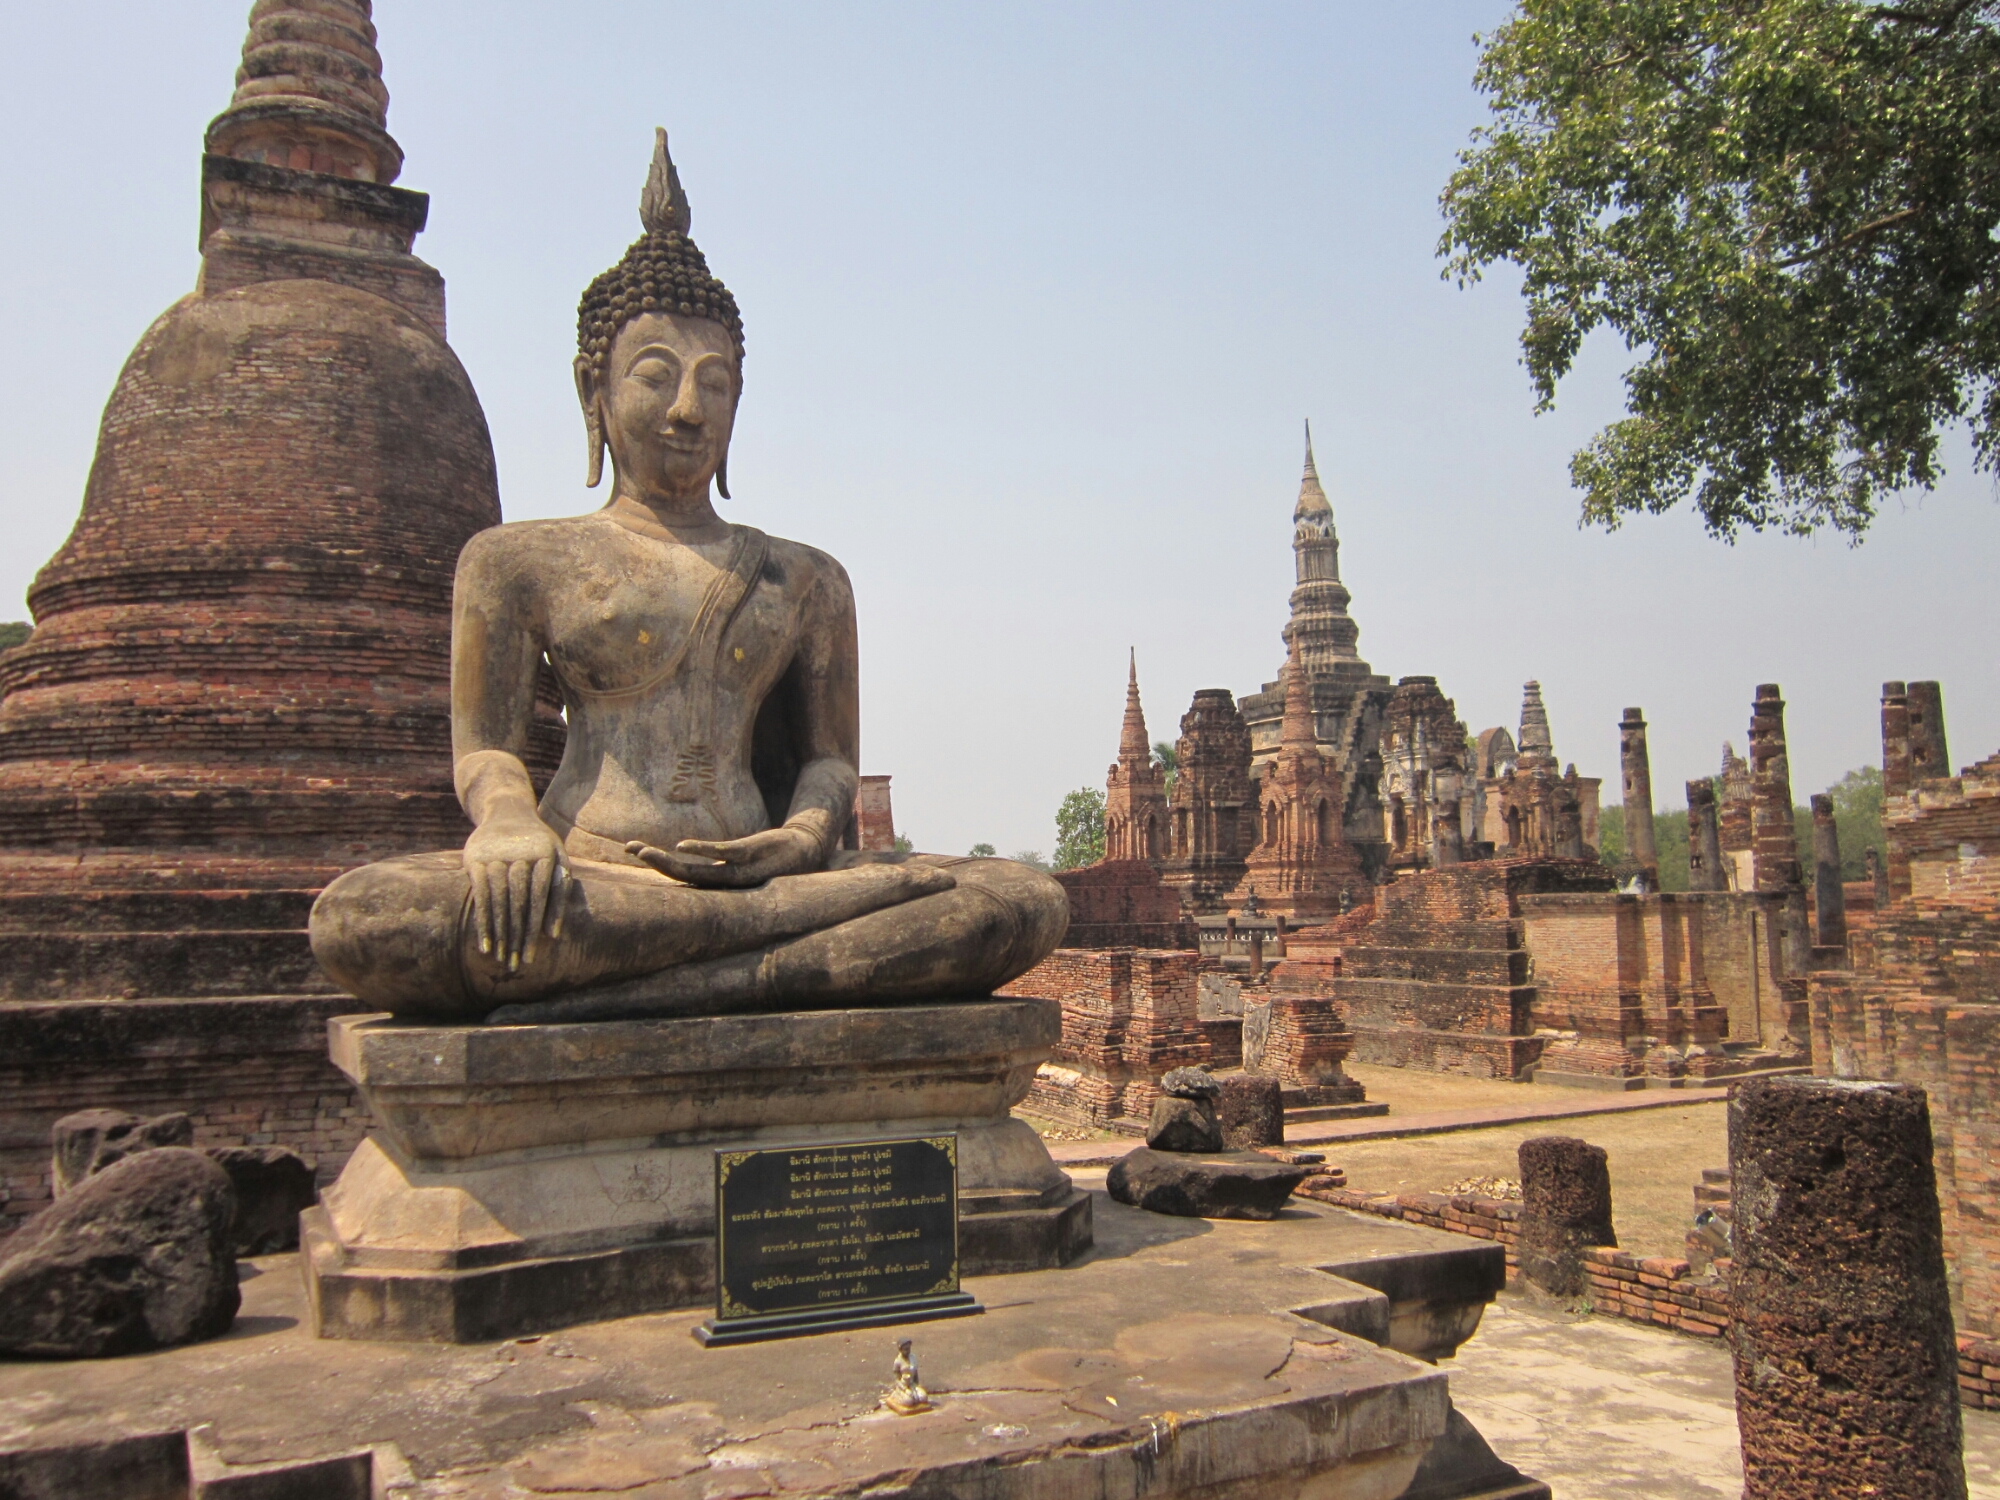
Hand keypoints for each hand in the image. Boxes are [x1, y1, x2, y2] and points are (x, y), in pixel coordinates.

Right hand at [463, 814, 569, 970]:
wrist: (507, 810)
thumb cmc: (539, 844)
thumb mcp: (557, 857)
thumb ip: (559, 891)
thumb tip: (553, 934)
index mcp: (545, 854)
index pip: (542, 896)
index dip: (539, 925)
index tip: (536, 952)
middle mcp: (520, 854)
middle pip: (520, 902)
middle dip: (519, 935)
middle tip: (518, 964)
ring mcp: (495, 856)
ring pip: (499, 901)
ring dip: (500, 933)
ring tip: (502, 959)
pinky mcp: (475, 860)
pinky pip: (479, 896)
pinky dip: (482, 922)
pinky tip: (484, 944)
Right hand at [626, 825, 821, 888]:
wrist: (803, 851)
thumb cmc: (769, 857)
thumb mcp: (738, 860)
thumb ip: (716, 861)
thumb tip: (692, 853)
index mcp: (719, 882)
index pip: (680, 877)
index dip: (655, 865)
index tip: (632, 849)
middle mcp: (724, 882)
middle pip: (682, 877)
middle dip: (655, 864)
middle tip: (631, 850)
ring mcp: (736, 871)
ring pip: (696, 872)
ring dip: (668, 863)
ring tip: (644, 852)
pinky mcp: (750, 855)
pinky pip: (722, 854)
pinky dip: (701, 850)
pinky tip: (681, 845)